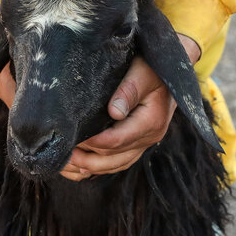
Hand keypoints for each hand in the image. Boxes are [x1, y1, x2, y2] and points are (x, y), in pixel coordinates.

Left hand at [62, 34, 200, 181]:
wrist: (171, 71)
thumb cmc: (154, 67)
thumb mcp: (142, 72)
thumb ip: (129, 90)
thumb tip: (114, 112)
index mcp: (150, 121)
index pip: (117, 140)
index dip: (93, 142)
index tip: (72, 139)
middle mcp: (150, 137)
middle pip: (114, 158)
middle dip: (87, 159)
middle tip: (64, 154)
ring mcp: (145, 142)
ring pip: (116, 165)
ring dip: (91, 167)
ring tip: (68, 164)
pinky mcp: (139, 143)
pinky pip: (119, 162)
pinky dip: (100, 168)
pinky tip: (81, 169)